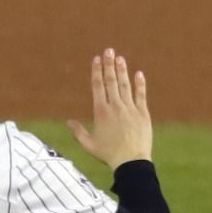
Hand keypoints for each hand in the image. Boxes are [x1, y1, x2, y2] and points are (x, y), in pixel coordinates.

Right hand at [68, 49, 151, 169]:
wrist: (131, 162)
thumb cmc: (109, 155)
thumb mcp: (89, 145)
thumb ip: (78, 132)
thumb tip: (68, 122)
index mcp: (100, 112)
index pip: (98, 86)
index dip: (97, 71)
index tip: (96, 59)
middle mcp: (115, 107)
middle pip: (111, 81)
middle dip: (109, 65)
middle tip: (108, 50)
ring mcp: (130, 109)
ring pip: (125, 85)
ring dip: (122, 70)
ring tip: (120, 58)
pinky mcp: (143, 114)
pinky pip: (141, 95)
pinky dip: (140, 84)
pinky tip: (138, 73)